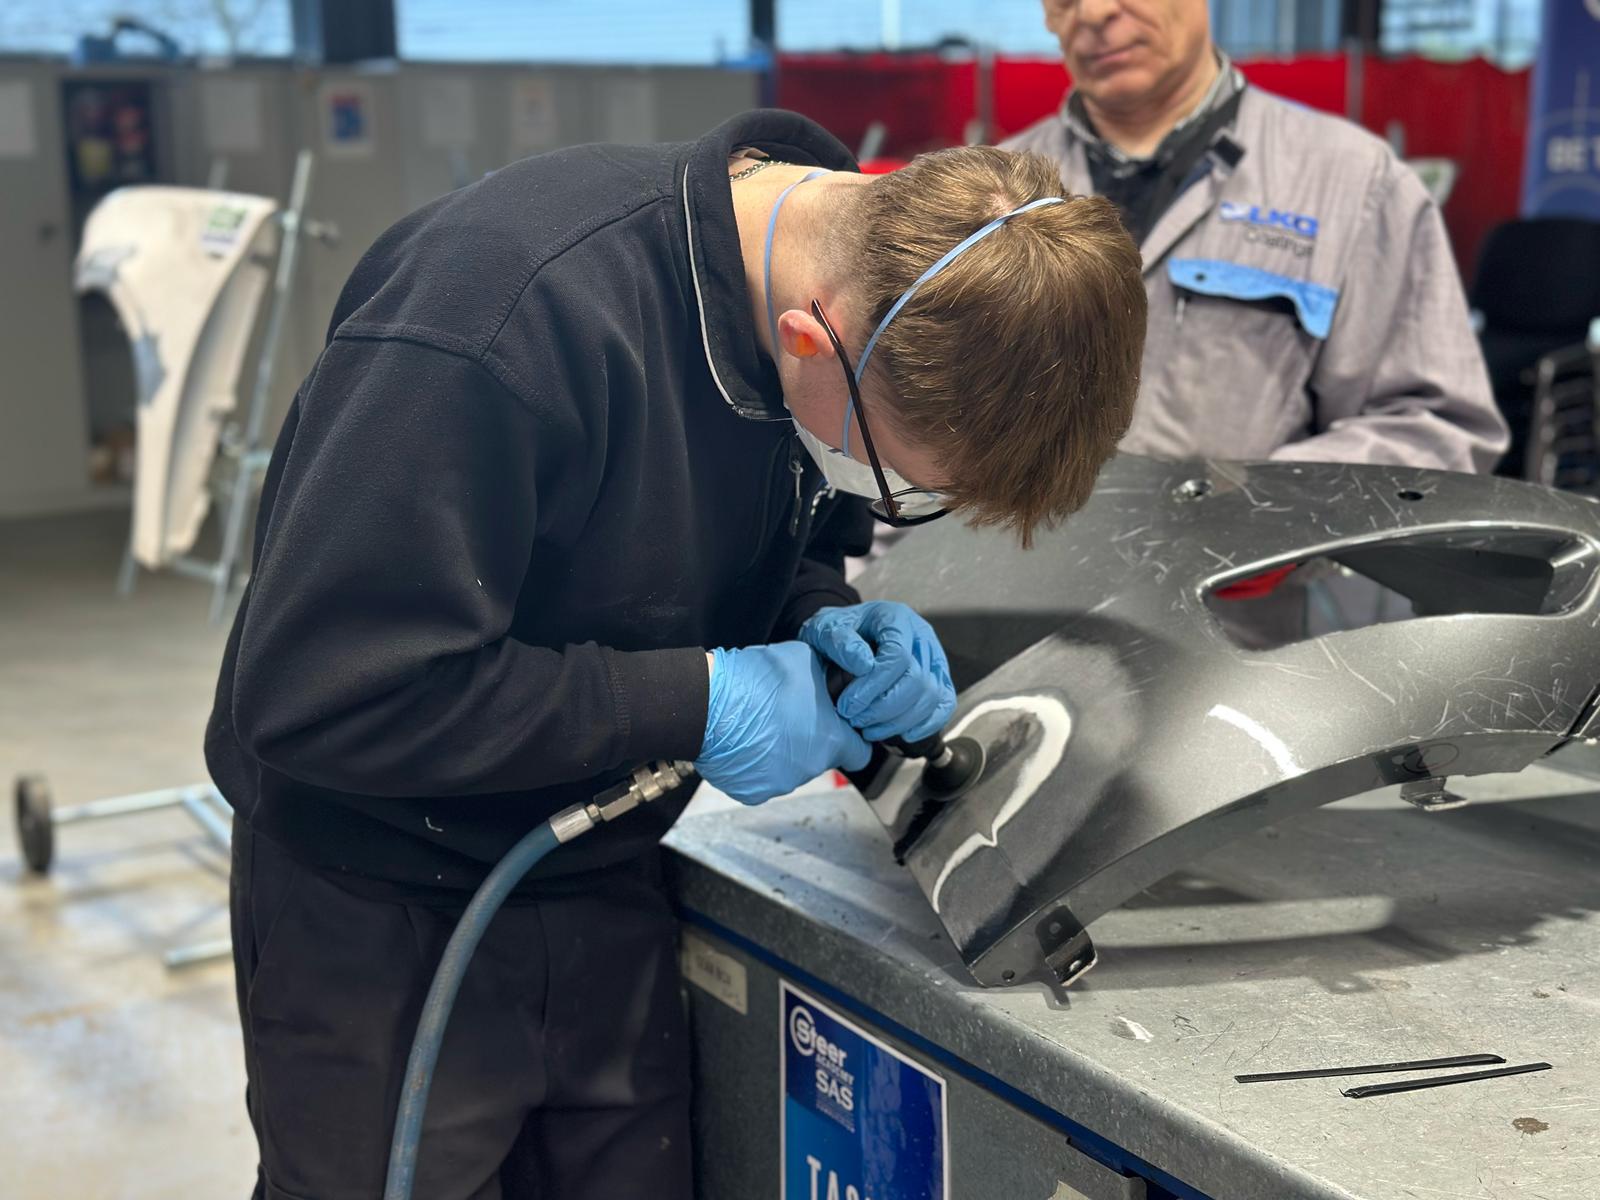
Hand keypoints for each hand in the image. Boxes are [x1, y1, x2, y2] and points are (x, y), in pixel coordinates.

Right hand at [694, 643, 870, 805]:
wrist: (707, 704)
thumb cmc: (755, 681)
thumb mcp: (805, 659)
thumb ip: (828, 673)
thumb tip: (834, 673)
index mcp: (831, 740)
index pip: (860, 752)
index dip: (852, 737)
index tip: (839, 727)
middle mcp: (810, 768)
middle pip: (821, 757)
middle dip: (809, 738)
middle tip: (787, 714)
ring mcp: (781, 784)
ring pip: (790, 768)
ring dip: (781, 749)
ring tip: (760, 724)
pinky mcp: (754, 793)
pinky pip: (762, 778)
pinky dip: (756, 762)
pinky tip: (744, 741)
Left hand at [799, 601, 955, 742]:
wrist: (843, 635)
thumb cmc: (836, 631)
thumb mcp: (825, 629)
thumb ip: (840, 642)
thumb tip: (864, 665)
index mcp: (896, 618)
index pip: (897, 656)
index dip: (872, 687)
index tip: (847, 706)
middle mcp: (921, 636)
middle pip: (917, 680)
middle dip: (885, 709)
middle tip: (856, 720)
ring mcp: (933, 657)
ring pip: (932, 696)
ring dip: (900, 722)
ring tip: (870, 729)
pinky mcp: (938, 677)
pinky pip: (944, 704)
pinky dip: (927, 725)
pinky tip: (903, 736)